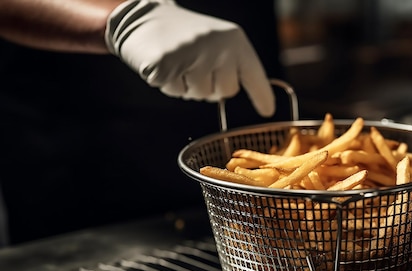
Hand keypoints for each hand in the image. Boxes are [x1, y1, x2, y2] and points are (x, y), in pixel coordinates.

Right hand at [105, 0, 274, 115]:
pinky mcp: (168, 64)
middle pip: (224, 92)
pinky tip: (164, 65)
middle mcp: (218, 46)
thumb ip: (232, 65)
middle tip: (194, 65)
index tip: (267, 111)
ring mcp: (193, 54)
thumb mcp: (216, 42)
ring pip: (200, 94)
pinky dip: (168, 84)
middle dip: (209, 87)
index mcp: (234, 40)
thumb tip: (253, 100)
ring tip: (178, 63)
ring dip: (188, 86)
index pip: (253, 74)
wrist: (142, 16)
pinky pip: (175, 91)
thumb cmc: (183, 36)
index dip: (261, 95)